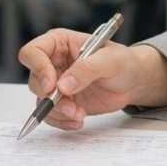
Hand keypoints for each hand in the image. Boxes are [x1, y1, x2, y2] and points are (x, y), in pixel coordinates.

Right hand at [17, 28, 166, 130]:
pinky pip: (52, 115)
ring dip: (58, 112)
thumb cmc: (123, 62)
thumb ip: (87, 69)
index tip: (52, 86)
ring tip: (79, 115)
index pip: (33, 52)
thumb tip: (63, 86)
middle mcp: (53, 63)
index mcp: (59, 43)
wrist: (133, 82)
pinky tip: (79, 121)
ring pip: (41, 101)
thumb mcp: (110, 60)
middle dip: (50, 98)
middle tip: (70, 106)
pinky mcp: (63, 102)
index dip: (38, 69)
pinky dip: (62, 122)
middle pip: (34, 81)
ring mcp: (57, 84)